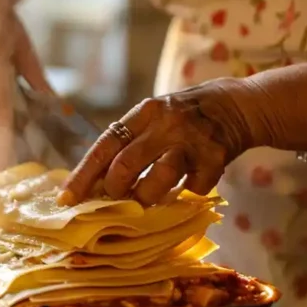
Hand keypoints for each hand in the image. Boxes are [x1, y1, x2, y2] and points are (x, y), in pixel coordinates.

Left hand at [60, 78, 258, 205]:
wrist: (240, 104)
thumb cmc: (185, 118)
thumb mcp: (155, 118)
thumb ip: (129, 143)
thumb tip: (93, 184)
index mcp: (144, 112)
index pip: (104, 146)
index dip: (83, 175)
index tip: (67, 198)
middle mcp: (166, 123)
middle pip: (125, 165)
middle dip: (113, 190)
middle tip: (114, 199)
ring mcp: (192, 141)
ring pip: (157, 180)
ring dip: (146, 198)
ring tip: (145, 201)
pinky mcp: (216, 158)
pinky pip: (192, 189)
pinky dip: (186, 195)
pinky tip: (188, 188)